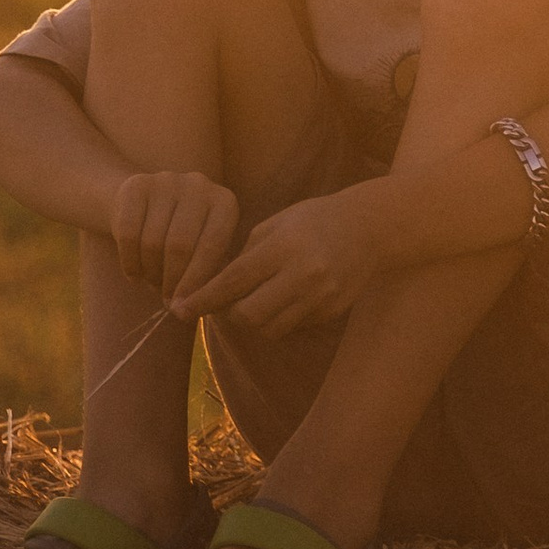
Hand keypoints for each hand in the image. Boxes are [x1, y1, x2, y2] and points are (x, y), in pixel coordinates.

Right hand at [109, 167, 240, 304]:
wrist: (146, 205)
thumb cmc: (186, 238)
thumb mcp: (205, 251)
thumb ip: (208, 276)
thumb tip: (192, 307)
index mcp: (224, 202)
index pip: (212, 246)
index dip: (197, 282)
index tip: (185, 309)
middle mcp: (198, 185)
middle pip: (180, 245)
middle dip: (172, 281)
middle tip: (168, 302)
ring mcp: (166, 181)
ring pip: (152, 242)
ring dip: (151, 274)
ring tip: (154, 284)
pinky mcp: (136, 185)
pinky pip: (128, 235)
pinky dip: (130, 263)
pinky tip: (135, 276)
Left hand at [182, 187, 389, 335]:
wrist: (369, 228)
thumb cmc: (313, 220)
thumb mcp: (275, 225)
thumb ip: (246, 257)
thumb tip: (216, 288)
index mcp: (282, 247)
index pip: (233, 281)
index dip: (203, 299)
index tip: (179, 310)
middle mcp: (302, 274)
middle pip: (249, 315)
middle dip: (229, 315)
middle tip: (223, 304)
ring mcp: (320, 296)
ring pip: (270, 328)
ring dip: (253, 321)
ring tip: (253, 301)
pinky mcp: (331, 311)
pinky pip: (293, 326)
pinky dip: (279, 319)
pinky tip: (284, 299)